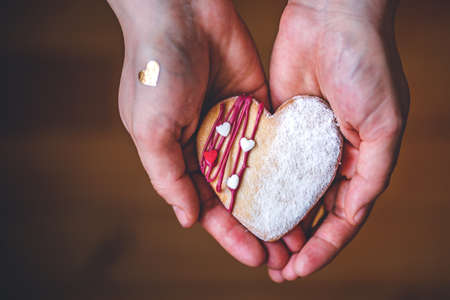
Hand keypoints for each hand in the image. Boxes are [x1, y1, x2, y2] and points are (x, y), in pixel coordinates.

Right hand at [107, 0, 295, 268]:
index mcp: (179, 156)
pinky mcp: (256, 106)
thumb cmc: (156, 71)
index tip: (256, 257)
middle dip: (259, 226)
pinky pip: (274, 141)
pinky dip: (289, 166)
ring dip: (279, 203)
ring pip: (260, 174)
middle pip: (238, 196)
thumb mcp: (150, 130)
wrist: (182, 12)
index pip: (207, 206)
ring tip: (302, 232)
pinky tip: (308, 188)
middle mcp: (208, 146)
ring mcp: (234, 126)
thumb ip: (168, 177)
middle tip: (284, 255)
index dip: (230, 234)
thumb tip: (189, 220)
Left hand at [267, 0, 408, 280]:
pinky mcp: (276, 125)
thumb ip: (371, 171)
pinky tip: (244, 207)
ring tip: (259, 247)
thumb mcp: (383, 125)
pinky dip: (257, 186)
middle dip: (297, 242)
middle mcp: (330, 155)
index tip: (301, 269)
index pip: (342, 217)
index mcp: (360, 160)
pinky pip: (265, 162)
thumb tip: (354, 213)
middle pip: (312, 210)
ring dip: (275, 220)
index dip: (324, 246)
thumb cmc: (366, 66)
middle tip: (277, 269)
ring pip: (286, 192)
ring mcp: (301, 142)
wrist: (331, 19)